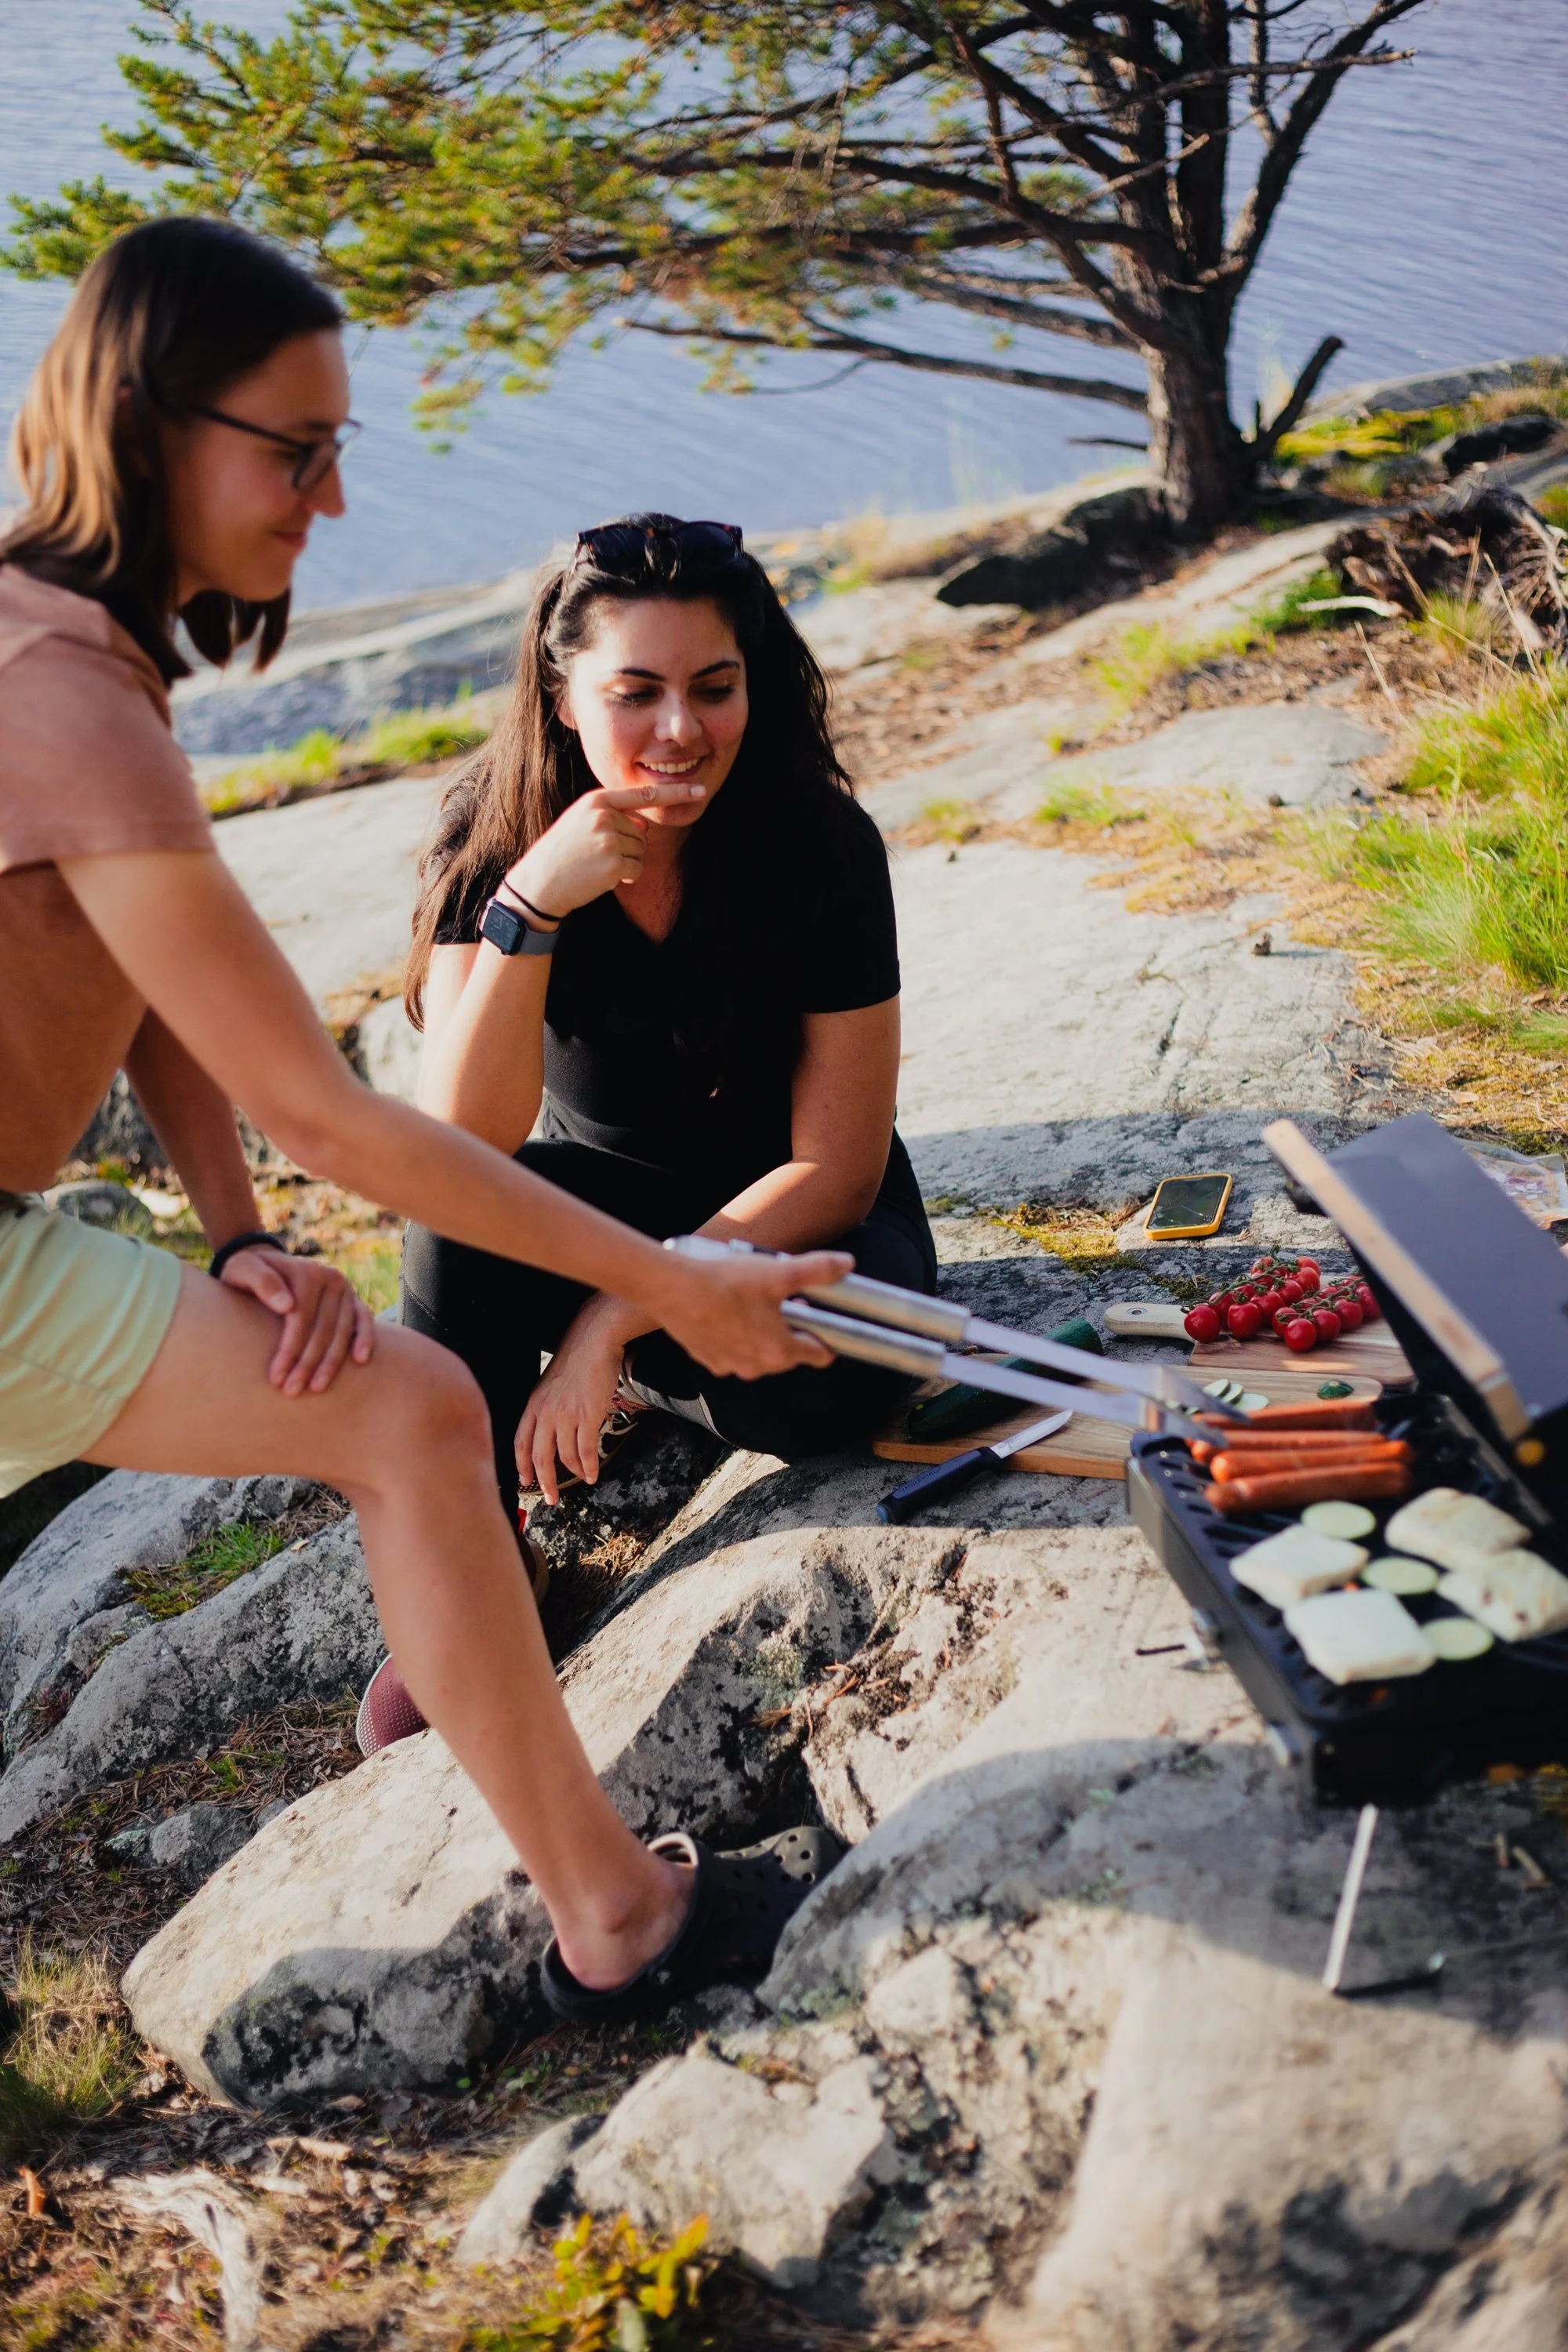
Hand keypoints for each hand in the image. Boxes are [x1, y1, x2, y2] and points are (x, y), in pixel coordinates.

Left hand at [219, 1245, 374, 1395]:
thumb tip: (286, 1306)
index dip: (290, 1350)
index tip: (276, 1378)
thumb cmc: (248, 1271)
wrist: (263, 1261)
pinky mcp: (351, 1298)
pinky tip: (360, 1361)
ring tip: (317, 1388)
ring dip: (331, 1362)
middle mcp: (330, 1278)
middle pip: (322, 1329)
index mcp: (306, 1272)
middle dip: (308, 1364)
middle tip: (292, 1391)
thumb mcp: (244, 1270)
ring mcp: (344, 1288)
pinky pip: (363, 1319)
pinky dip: (365, 1339)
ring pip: (342, 1331)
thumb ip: (263, 1283)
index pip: (301, 1319)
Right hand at [504, 779, 705, 918]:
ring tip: (595, 865)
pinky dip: (624, 876)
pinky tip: (600, 877)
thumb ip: (614, 816)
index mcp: (596, 800)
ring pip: (641, 851)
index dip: (676, 793)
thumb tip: (645, 825)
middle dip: (627, 847)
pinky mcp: (613, 862)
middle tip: (596, 855)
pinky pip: (637, 869)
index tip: (701, 791)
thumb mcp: (582, 823)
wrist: (539, 882)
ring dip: (625, 863)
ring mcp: (609, 838)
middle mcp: (604, 815)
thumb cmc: (562, 853)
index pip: (644, 794)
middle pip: (642, 832)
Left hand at [515, 1307, 626, 1505]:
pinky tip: (593, 1473)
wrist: (593, 1341)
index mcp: (533, 1404)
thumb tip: (552, 1427)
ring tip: (583, 1480)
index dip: (521, 1464)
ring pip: (565, 1456)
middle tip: (549, 1498)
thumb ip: (547, 1406)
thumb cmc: (576, 1359)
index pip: (521, 1442)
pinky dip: (589, 1466)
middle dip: (544, 1481)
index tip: (525, 1480)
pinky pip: (586, 1450)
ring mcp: (566, 1415)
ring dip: (574, 1473)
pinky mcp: (587, 1416)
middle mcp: (545, 1413)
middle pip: (539, 1456)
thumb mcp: (550, 1383)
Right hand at [658, 1248, 853, 1380]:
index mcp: (779, 1351)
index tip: (825, 1325)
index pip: (819, 1356)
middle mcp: (755, 1367)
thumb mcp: (778, 1272)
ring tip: (754, 1302)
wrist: (672, 1288)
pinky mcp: (707, 1359)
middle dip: (790, 1330)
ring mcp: (729, 1366)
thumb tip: (845, 1264)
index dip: (827, 1339)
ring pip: (758, 1353)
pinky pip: (732, 1351)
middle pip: (787, 1354)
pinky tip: (728, 1310)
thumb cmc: (724, 1283)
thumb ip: (817, 1270)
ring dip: (761, 1333)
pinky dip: (735, 1336)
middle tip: (784, 1301)